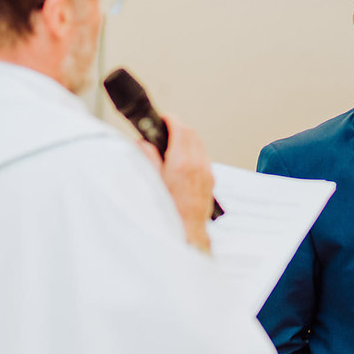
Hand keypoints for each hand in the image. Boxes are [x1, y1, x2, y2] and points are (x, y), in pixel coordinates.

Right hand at [140, 114, 213, 252]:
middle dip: (178, 128)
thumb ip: (147, 158)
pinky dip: (194, 152)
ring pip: (200, 144)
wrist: (186, 233)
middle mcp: (197, 165)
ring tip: (172, 145)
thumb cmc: (168, 213)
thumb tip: (143, 143)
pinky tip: (183, 161)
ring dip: (187, 140)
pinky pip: (204, 158)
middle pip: (191, 133)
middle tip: (164, 130)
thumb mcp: (151, 182)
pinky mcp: (210, 181)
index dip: (169, 120)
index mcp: (181, 163)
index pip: (179, 129)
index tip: (162, 119)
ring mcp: (206, 173)